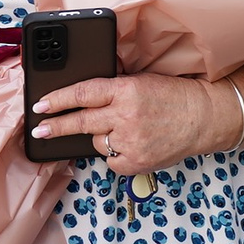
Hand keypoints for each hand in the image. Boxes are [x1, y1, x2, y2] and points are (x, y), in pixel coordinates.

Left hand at [30, 74, 238, 175]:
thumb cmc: (173, 96)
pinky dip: (117, 154)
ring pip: (97, 142)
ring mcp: (131, 141)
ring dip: (102, 137)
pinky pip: (112, 160)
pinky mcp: (136, 162)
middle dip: (57, 126)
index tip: (40, 105)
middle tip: (41, 129)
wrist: (203, 118)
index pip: (82, 94)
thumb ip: (112, 88)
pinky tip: (132, 144)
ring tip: (123, 130)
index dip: (58, 100)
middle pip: (81, 122)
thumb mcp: (140, 81)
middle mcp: (125, 115)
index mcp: (125, 90)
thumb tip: (80, 97)